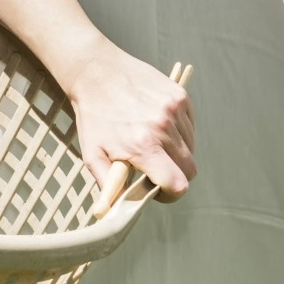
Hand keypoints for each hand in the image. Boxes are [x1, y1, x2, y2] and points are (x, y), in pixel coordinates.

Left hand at [64, 42, 196, 201]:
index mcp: (143, 146)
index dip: (170, 194)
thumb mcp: (92, 154)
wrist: (96, 71)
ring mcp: (174, 109)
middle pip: (189, 169)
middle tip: (155, 168)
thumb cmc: (93, 115)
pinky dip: (180, 132)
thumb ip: (108, 186)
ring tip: (153, 142)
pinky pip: (190, 125)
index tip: (157, 189)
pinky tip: (158, 125)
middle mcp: (164, 128)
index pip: (178, 184)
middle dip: (175, 175)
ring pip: (191, 147)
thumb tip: (115, 212)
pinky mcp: (179, 95)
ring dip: (177, 152)